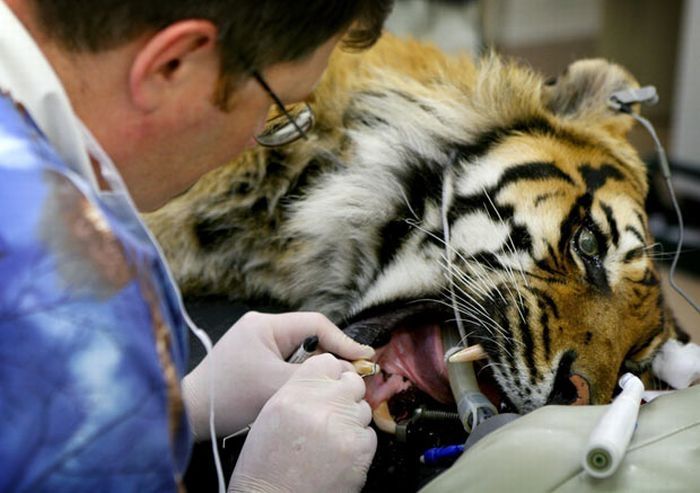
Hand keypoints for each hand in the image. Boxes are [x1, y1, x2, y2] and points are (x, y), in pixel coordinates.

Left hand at [183, 311, 373, 437]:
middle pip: (309, 338)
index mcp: (266, 325)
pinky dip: (299, 375)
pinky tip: (305, 389)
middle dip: (329, 357)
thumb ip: (314, 376)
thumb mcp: (276, 386)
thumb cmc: (229, 397)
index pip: (316, 325)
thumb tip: (347, 372)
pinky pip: (286, 363)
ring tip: (328, 385)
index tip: (364, 357)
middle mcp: (261, 328)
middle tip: (351, 376)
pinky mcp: (253, 360)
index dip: (343, 341)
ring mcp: (256, 343)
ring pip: (299, 352)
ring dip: (313, 368)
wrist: (191, 413)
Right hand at [228, 354, 376, 492]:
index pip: (330, 362)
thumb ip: (302, 387)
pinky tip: (337, 454)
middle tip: (333, 413)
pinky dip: (357, 443)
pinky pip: (369, 435)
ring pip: (362, 409)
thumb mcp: (274, 410)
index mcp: (296, 390)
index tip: (330, 384)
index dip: (332, 374)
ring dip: (351, 420)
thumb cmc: (266, 460)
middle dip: (346, 396)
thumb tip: (329, 377)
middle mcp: (321, 403)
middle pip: (353, 382)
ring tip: (330, 438)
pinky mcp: (359, 448)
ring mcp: (343, 425)